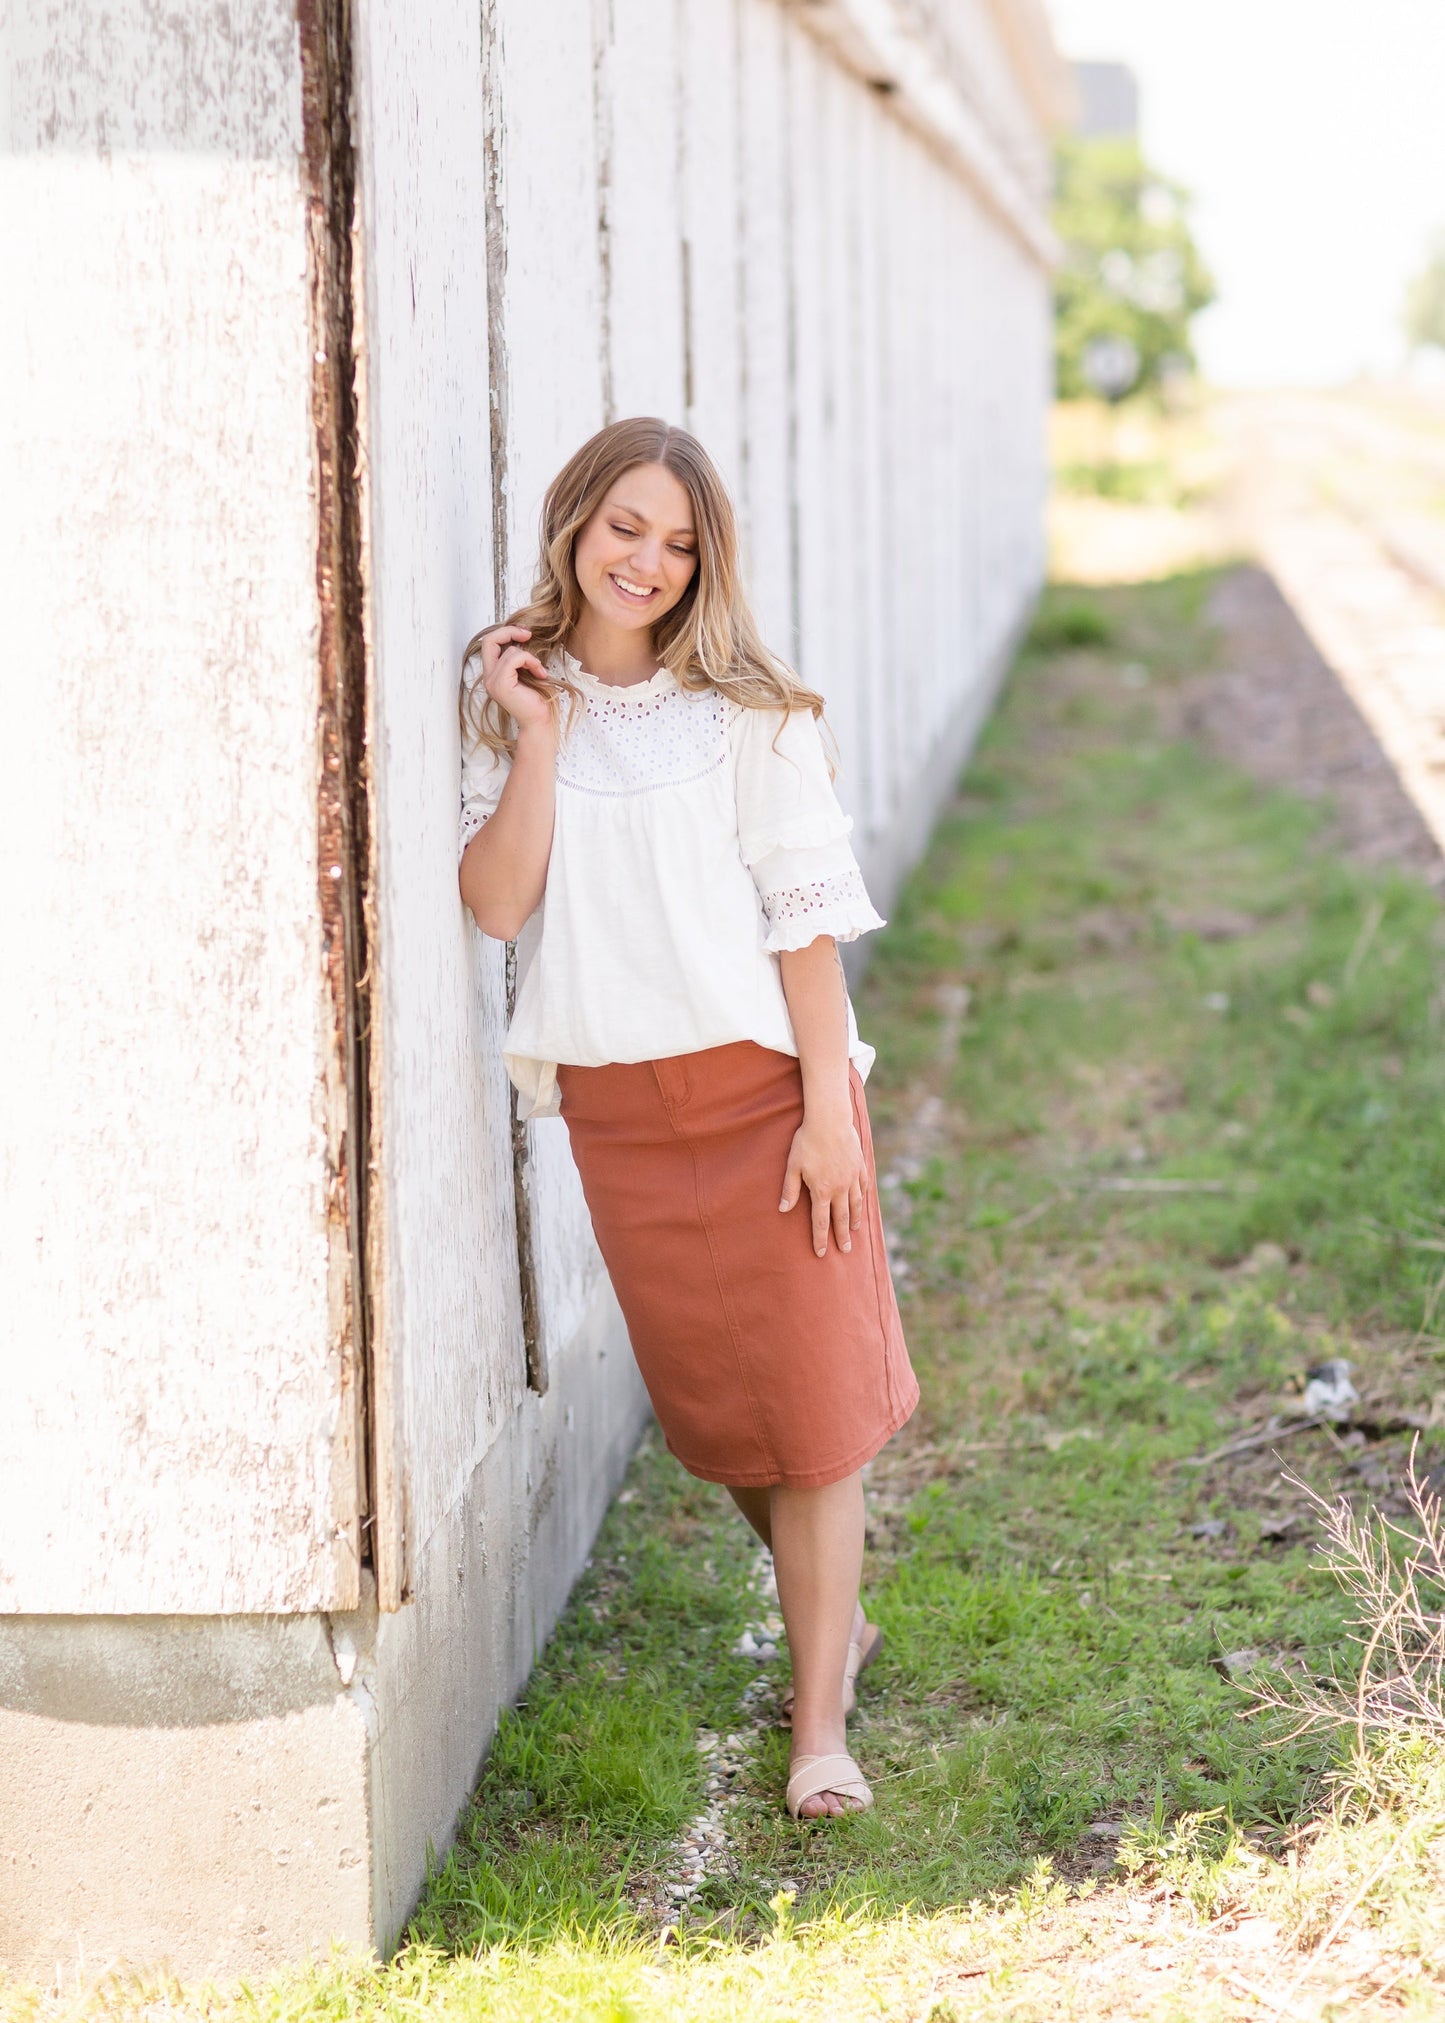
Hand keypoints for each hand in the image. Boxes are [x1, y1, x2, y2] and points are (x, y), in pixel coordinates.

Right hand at [476, 624, 556, 734]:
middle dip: (509, 631)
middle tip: (528, 634)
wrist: (541, 721)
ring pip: (508, 650)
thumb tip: (522, 635)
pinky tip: (540, 674)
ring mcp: (492, 682)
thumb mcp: (528, 671)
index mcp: (493, 674)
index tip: (525, 634)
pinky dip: (530, 661)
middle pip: (488, 641)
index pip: (489, 643)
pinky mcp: (501, 684)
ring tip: (539, 670)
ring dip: (529, 657)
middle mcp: (489, 677)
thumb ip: (519, 657)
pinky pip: (514, 658)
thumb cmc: (538, 700)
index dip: (505, 633)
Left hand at [780, 1108, 865, 1257]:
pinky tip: (861, 1203)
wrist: (830, 1120)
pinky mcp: (860, 1166)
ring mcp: (852, 1177)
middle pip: (841, 1218)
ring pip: (855, 1204)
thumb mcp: (793, 1165)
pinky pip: (863, 1186)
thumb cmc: (807, 1141)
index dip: (820, 1238)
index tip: (821, 1253)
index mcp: (822, 1191)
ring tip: (854, 1230)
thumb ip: (789, 1189)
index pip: (821, 1221)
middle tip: (845, 1250)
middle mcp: (840, 1188)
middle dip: (842, 1236)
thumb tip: (783, 1210)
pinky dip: (862, 1197)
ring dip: (854, 1219)